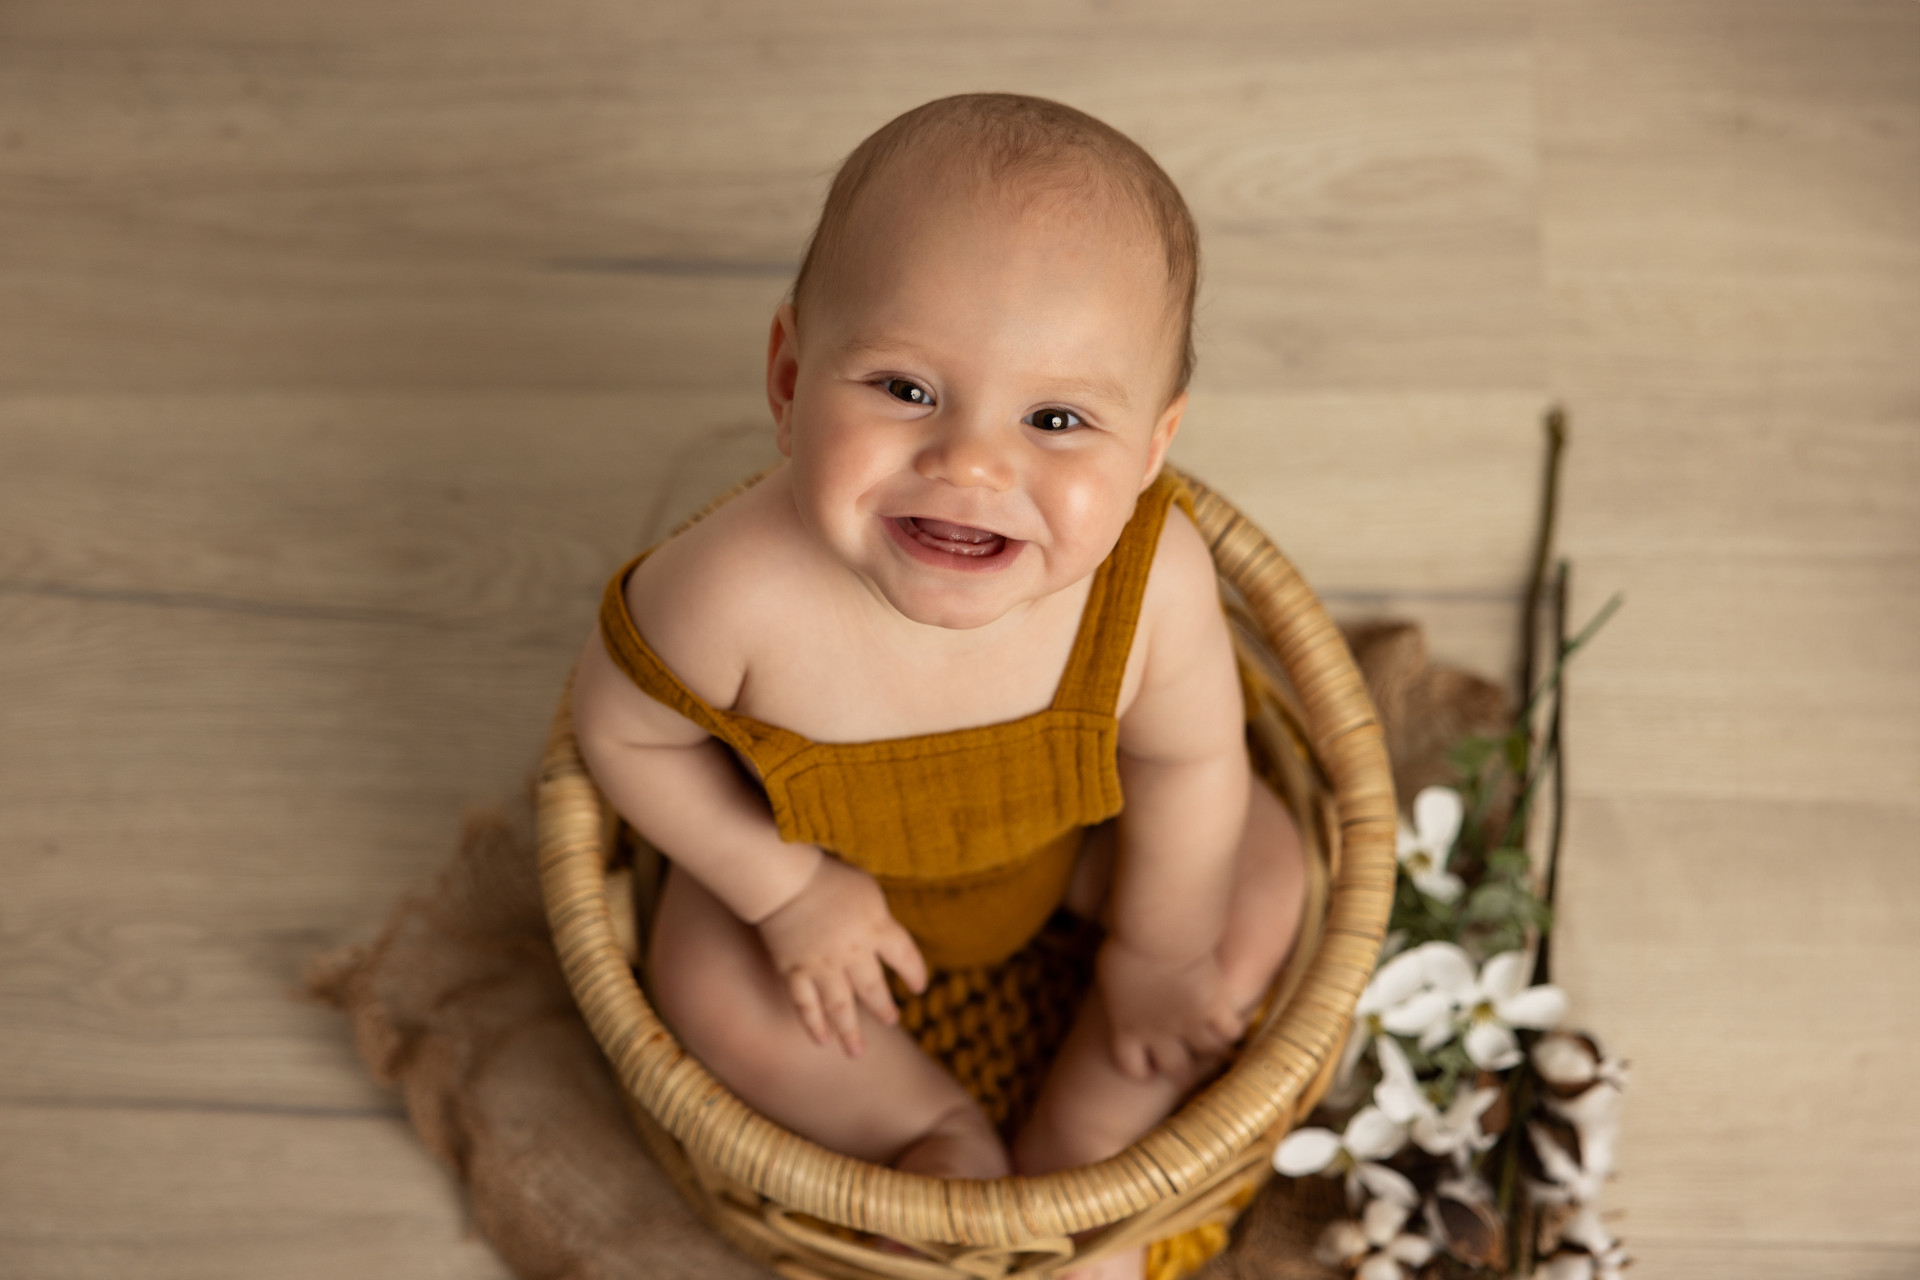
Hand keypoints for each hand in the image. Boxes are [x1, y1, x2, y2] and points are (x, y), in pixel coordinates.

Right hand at [754, 854, 927, 1056]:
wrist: (784, 879)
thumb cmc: (827, 876)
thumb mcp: (867, 889)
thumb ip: (880, 918)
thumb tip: (888, 934)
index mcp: (877, 928)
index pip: (906, 957)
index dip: (915, 973)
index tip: (919, 987)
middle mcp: (853, 953)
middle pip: (874, 990)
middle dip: (884, 1008)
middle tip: (891, 1019)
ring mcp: (823, 966)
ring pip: (841, 1008)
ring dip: (850, 1033)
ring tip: (857, 1053)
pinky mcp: (794, 971)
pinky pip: (806, 1005)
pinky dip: (814, 1025)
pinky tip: (822, 1040)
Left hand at [1096, 937, 1245, 1084]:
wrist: (1158, 932)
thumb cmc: (1127, 941)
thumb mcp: (1110, 972)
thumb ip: (1118, 993)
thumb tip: (1121, 990)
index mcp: (1126, 1026)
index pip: (1132, 1066)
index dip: (1142, 1069)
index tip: (1150, 1065)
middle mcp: (1158, 1033)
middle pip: (1176, 1070)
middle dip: (1183, 1072)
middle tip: (1190, 1065)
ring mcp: (1188, 1023)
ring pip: (1209, 1051)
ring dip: (1213, 1047)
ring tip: (1216, 1041)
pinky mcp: (1214, 1008)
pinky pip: (1231, 1031)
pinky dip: (1232, 1028)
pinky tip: (1229, 1019)